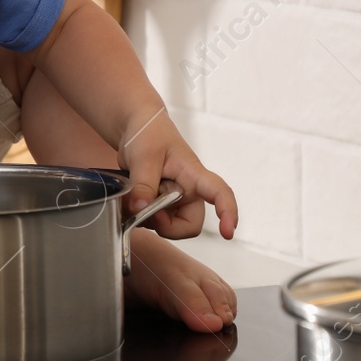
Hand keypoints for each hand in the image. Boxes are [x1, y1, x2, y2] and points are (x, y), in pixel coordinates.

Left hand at [118, 109, 237, 239]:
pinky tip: (131, 198)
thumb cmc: (149, 133)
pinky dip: (139, 215)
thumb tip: (140, 209)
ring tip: (135, 192)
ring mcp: (172, 201)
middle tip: (143, 208)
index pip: (219, 194)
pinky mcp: (158, 205)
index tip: (228, 232)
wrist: (135, 128)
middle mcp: (188, 192)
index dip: (228, 213)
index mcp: (194, 175)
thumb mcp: (144, 156)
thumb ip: (143, 184)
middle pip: (189, 225)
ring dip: (147, 217)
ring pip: (167, 226)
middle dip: (166, 225)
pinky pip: (152, 221)